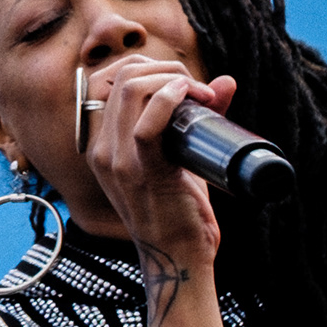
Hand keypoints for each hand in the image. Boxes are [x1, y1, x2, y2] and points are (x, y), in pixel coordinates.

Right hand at [81, 51, 237, 326]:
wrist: (179, 258)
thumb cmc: (181, 213)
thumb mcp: (180, 160)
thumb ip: (196, 121)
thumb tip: (225, 82)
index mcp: (101, 145)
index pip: (110, 80)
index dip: (149, 67)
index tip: (183, 83)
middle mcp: (101, 149)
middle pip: (122, 76)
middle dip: (166, 67)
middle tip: (198, 89)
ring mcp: (117, 161)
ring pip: (132, 89)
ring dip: (174, 79)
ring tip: (201, 96)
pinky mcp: (141, 172)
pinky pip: (147, 123)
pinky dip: (171, 99)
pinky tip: (193, 97)